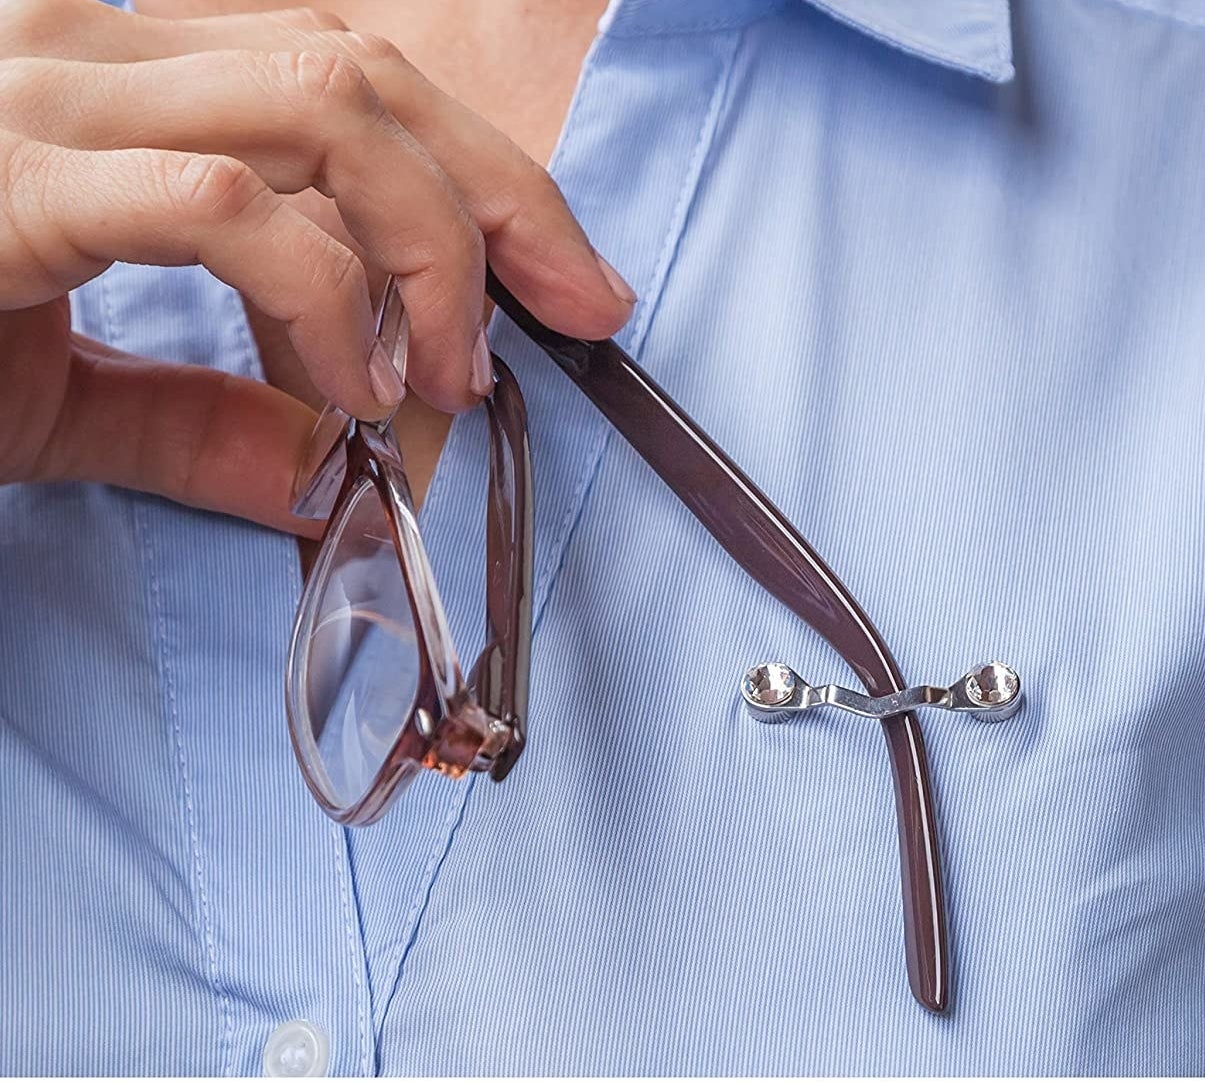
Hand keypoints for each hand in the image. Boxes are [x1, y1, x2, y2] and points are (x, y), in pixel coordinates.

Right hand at [0, 0, 634, 531]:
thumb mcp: (56, 394)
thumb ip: (195, 421)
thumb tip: (318, 480)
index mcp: (114, 82)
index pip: (349, 79)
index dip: (484, 175)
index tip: (567, 281)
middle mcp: (81, 52)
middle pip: (365, 76)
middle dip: (502, 200)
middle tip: (576, 310)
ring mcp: (38, 98)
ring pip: (319, 113)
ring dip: (424, 251)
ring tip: (444, 372)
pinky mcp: (6, 177)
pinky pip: (220, 205)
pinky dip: (317, 298)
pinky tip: (345, 381)